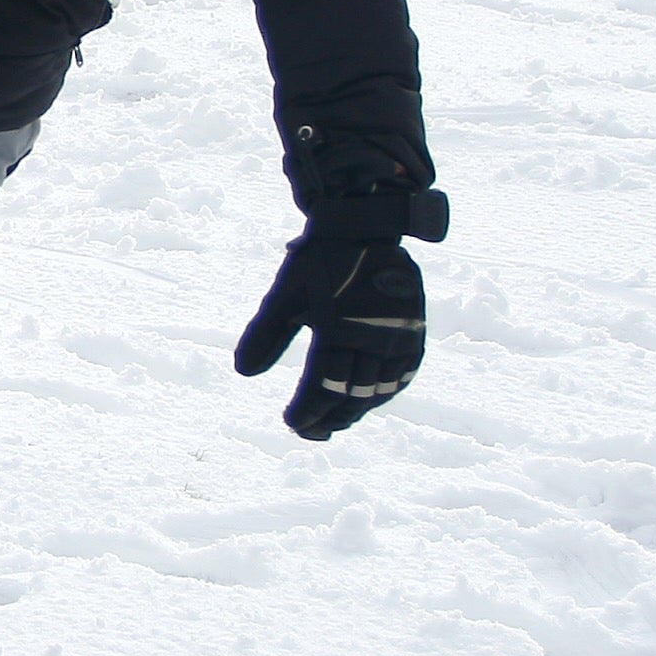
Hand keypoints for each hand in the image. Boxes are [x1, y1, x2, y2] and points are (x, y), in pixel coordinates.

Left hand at [233, 191, 446, 441]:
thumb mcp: (285, 294)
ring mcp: (398, 334)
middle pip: (351, 394)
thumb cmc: (319, 261)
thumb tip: (242, 373)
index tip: (291, 422)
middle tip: (309, 431)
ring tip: (334, 422)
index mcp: (338, 327)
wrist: (365, 225)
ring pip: (379, 389)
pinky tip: (370, 400)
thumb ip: (265, 334)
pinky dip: (386, 392)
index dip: (306, 411)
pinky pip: (404, 373)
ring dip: (356, 410)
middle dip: (328, 418)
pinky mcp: (413, 330)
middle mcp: (373, 335)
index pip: (321, 386)